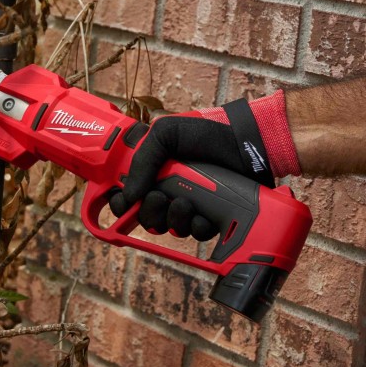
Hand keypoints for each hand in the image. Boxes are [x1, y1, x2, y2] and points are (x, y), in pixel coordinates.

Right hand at [108, 112, 253, 239]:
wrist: (244, 144)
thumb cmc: (205, 134)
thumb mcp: (166, 134)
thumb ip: (142, 160)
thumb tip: (127, 196)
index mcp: (152, 171)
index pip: (126, 195)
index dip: (121, 204)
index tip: (125, 204)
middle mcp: (167, 189)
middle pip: (146, 216)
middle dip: (150, 212)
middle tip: (160, 198)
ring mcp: (188, 204)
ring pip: (169, 227)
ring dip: (173, 220)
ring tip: (185, 203)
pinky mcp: (209, 215)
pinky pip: (195, 232)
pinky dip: (196, 227)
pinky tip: (202, 215)